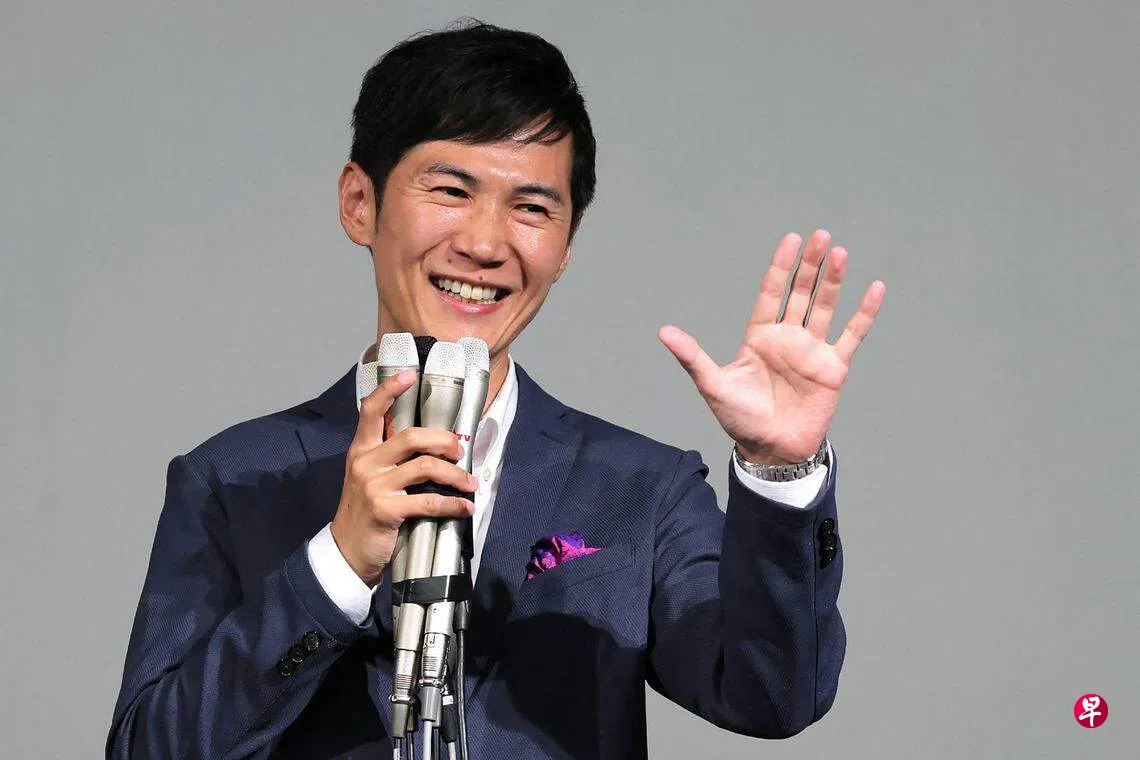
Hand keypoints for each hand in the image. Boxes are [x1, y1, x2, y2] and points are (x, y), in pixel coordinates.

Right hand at [330, 370, 477, 585]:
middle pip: (412, 436)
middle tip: (459, 450)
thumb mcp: (368, 476)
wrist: (346, 550)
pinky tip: (464, 508)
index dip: (390, 389)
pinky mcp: (386, 510)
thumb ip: (390, 457)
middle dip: (444, 440)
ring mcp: (374, 486)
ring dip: (455, 474)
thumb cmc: (365, 511)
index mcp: (361, 449)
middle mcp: (366, 463)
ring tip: (468, 483)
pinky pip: (429, 501)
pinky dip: (453, 504)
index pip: (370, 409)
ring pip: (426, 467)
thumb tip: (431, 444)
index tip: (409, 374)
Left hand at [659, 229, 884, 464]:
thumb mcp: (713, 385)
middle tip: (820, 236)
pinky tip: (874, 288)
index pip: (771, 292)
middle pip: (800, 293)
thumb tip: (664, 332)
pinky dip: (864, 313)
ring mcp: (811, 350)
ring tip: (839, 253)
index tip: (791, 240)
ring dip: (832, 281)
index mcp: (759, 336)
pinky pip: (852, 335)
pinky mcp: (832, 367)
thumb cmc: (740, 419)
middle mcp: (787, 338)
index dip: (781, 267)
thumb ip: (692, 357)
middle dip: (809, 265)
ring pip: (824, 307)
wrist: (771, 449)